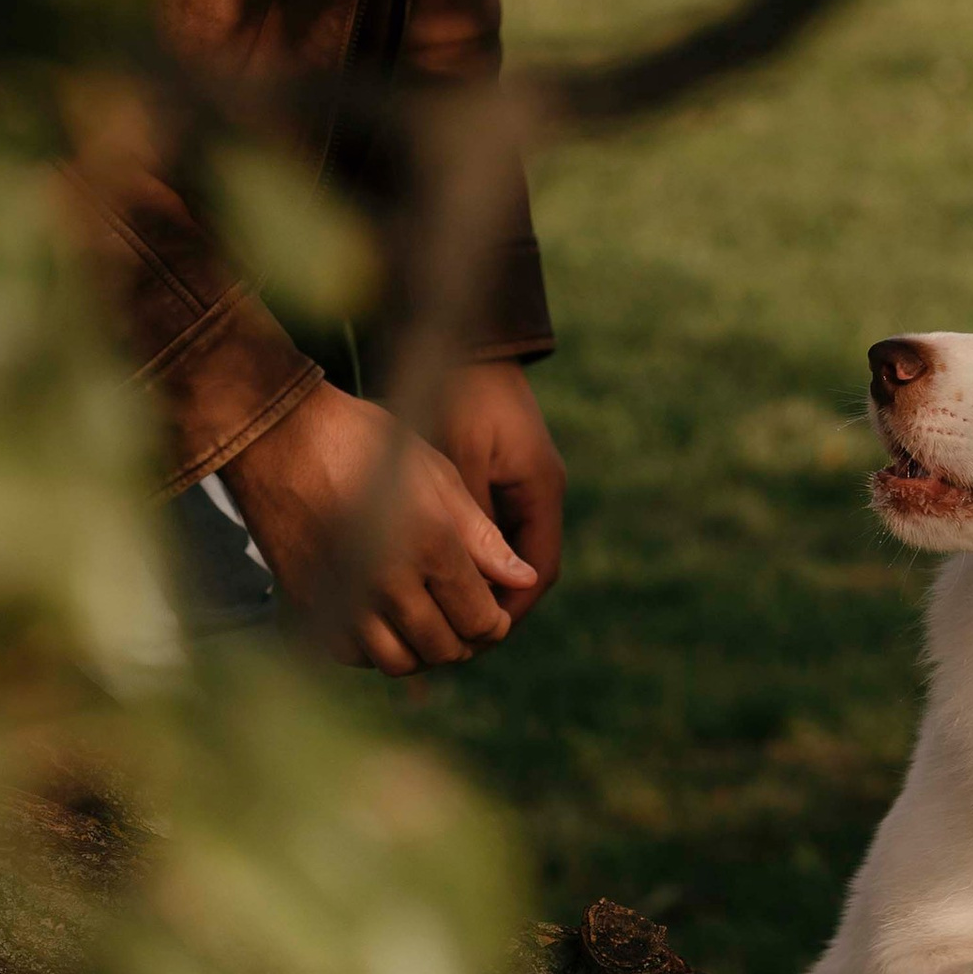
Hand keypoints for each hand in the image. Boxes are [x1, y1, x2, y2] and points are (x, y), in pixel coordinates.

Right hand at [222, 380, 537, 675]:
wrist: (276, 436)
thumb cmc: (362, 441)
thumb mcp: (436, 474)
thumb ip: (481, 535)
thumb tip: (522, 578)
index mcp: (430, 545)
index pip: (479, 619)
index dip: (494, 622)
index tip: (492, 610)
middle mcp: (388, 581)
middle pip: (443, 648)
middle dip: (463, 641)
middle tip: (463, 620)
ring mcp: (344, 597)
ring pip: (397, 661)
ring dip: (420, 651)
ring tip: (426, 624)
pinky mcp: (309, 603)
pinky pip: (351, 653)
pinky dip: (372, 649)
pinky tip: (383, 620)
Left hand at [432, 359, 565, 608]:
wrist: (463, 339)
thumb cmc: (459, 392)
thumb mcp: (457, 457)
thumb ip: (464, 517)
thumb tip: (457, 578)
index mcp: (541, 489)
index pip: (538, 572)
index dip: (508, 610)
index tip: (474, 634)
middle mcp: (538, 492)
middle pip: (523, 570)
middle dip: (490, 605)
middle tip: (450, 633)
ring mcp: (520, 485)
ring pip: (503, 554)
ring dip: (476, 582)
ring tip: (435, 609)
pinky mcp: (498, 477)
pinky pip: (487, 531)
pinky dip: (464, 555)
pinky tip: (430, 568)